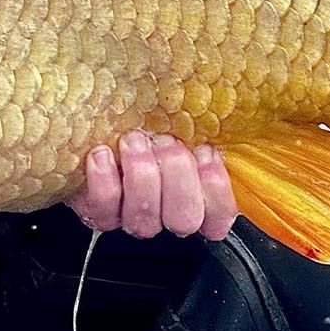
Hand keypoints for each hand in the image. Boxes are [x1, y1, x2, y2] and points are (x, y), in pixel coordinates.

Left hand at [69, 131, 237, 240]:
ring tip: (134, 141)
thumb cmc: (148, 120)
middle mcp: (167, 216)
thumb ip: (201, 128)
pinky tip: (103, 154)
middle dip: (177, 175)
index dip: (216, 190)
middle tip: (165, 142)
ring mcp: (132, 218)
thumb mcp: (180, 119)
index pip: (219, 218)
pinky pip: (103, 211)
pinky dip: (105, 182)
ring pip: (145, 220)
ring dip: (142, 176)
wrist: (97, 120)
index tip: (205, 153)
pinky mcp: (99, 214)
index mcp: (197, 197)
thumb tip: (232, 110)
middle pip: (184, 219)